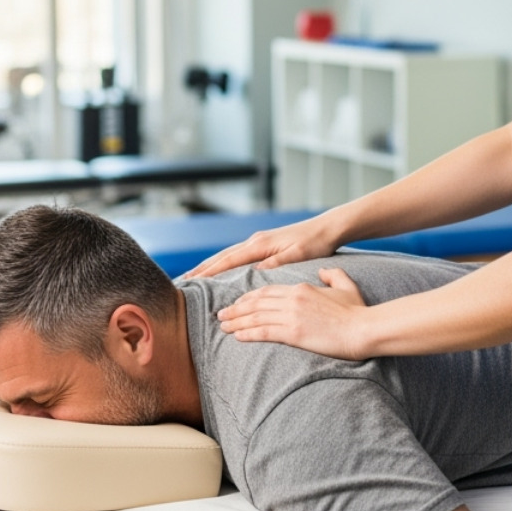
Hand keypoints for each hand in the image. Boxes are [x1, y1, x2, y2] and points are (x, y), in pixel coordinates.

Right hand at [184, 214, 342, 277]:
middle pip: (222, 256)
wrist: (328, 228)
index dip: (210, 272)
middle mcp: (256, 241)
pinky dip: (225, 262)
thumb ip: (275, 263)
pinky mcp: (264, 244)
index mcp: (261, 245)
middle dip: (203, 268)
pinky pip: (238, 254)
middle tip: (184, 281)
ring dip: (211, 265)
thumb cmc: (315, 243)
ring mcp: (259, 241)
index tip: (193, 282)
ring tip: (196, 277)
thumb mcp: (297, 255)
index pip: (228, 260)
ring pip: (228, 254)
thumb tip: (254, 272)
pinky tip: (222, 269)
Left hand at [217, 268, 369, 358]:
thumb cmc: (357, 311)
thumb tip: (323, 272)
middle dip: (236, 308)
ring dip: (236, 321)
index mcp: (301, 288)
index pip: (267, 291)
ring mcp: (292, 316)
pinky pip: (264, 331)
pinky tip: (237, 336)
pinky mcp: (294, 332)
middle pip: (256, 302)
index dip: (250, 297)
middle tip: (221, 314)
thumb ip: (333, 275)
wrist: (364, 328)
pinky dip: (248, 333)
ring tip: (223, 326)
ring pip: (256, 316)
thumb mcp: (346, 286)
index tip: (238, 303)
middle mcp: (292, 299)